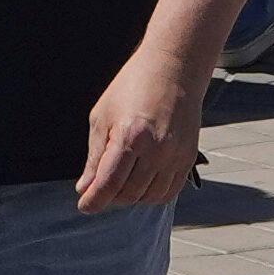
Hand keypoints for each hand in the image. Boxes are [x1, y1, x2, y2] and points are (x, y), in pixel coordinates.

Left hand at [72, 50, 202, 214]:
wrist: (174, 68)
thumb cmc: (133, 86)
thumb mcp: (103, 116)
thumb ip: (94, 156)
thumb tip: (85, 187)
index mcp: (130, 137)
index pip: (108, 184)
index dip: (93, 201)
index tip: (84, 206)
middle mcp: (156, 150)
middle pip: (128, 194)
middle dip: (110, 197)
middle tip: (100, 188)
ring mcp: (175, 156)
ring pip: (149, 197)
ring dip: (131, 197)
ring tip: (121, 183)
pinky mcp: (188, 157)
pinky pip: (169, 192)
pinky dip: (152, 195)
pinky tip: (141, 183)